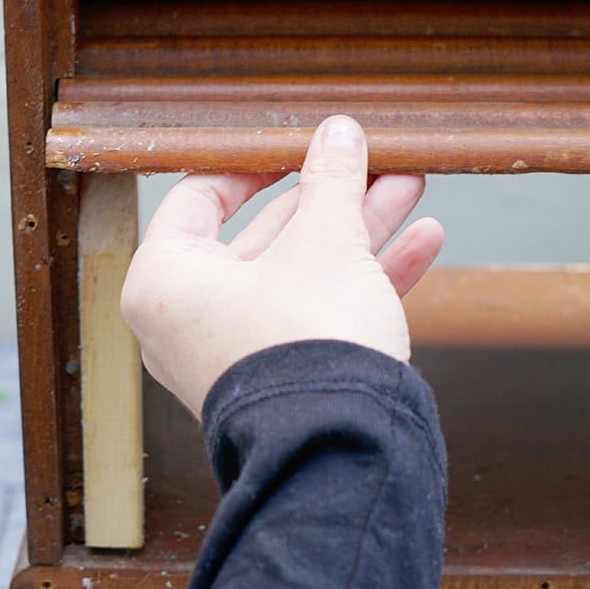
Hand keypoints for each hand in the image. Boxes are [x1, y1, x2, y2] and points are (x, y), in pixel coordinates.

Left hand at [121, 116, 443, 418]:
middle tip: (369, 161)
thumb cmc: (308, 344)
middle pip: (265, 234)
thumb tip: (340, 132)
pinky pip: (321, 311)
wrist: (343, 456)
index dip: (252, 163)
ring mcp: (240, 350)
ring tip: (408, 186)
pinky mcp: (285, 375)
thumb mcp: (325, 242)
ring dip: (359, 229)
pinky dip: (366, 277)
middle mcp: (193, 317)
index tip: (295, 143)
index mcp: (167, 280)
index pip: (199, 198)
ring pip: (303, 271)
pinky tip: (422, 240)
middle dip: (330, 196)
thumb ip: (331, 181)